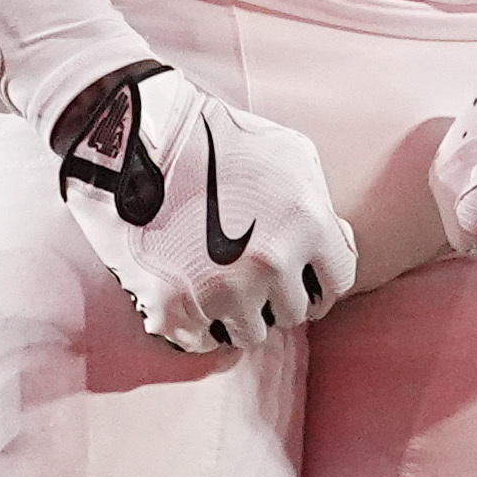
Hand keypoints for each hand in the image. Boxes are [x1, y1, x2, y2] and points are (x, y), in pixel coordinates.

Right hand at [52, 61, 354, 353]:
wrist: (139, 135)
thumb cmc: (220, 138)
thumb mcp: (291, 154)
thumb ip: (320, 205)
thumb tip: (335, 242)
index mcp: (306, 225)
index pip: (337, 284)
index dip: (320, 280)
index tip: (303, 277)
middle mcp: (270, 263)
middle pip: (294, 313)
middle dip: (278, 295)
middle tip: (254, 274)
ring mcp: (221, 290)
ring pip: (250, 333)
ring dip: (240, 313)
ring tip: (221, 284)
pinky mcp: (172, 306)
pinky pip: (201, 341)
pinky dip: (198, 324)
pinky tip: (192, 294)